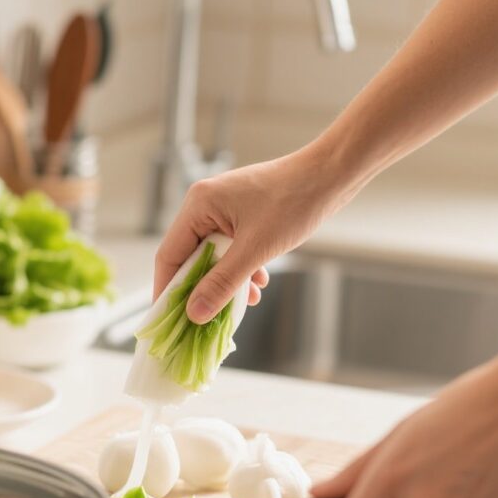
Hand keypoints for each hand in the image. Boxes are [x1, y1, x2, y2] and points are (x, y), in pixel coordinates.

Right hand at [154, 149, 338, 322]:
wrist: (330, 177)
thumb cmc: (293, 204)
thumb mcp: (255, 250)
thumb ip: (222, 283)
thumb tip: (194, 313)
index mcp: (199, 205)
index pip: (170, 255)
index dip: (167, 290)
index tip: (168, 320)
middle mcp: (206, 204)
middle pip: (191, 257)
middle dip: (203, 288)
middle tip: (206, 319)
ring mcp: (225, 208)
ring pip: (214, 255)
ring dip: (227, 280)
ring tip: (246, 301)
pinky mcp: (243, 214)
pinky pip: (232, 248)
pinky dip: (242, 268)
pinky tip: (260, 282)